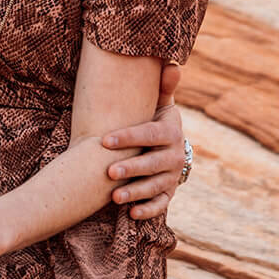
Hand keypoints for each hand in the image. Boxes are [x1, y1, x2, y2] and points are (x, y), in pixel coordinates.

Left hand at [102, 63, 184, 219]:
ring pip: (155, 187)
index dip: (128, 137)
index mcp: (170, 132)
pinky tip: (131, 214)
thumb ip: (162, 88)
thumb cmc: (154, 122)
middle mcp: (174, 156)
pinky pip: (161, 205)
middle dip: (132, 169)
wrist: (169, 147)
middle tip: (108, 172)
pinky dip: (148, 210)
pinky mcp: (168, 193)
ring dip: (136, 193)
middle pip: (153, 164)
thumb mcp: (160, 105)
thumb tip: (172, 64)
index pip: (150, 134)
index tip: (104, 140)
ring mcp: (171, 176)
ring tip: (114, 198)